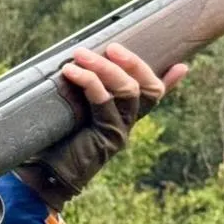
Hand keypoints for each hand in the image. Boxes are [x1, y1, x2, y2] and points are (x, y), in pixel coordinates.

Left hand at [16, 44, 186, 210]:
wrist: (42, 177)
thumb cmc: (50, 140)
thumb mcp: (67, 110)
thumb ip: (76, 92)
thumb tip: (69, 63)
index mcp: (120, 117)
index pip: (152, 96)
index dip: (169, 82)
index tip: (181, 66)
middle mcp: (125, 124)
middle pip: (147, 89)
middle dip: (132, 62)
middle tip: (111, 47)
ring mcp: (118, 132)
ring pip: (128, 91)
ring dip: (105, 67)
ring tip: (80, 55)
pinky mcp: (105, 138)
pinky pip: (103, 101)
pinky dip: (89, 82)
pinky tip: (71, 72)